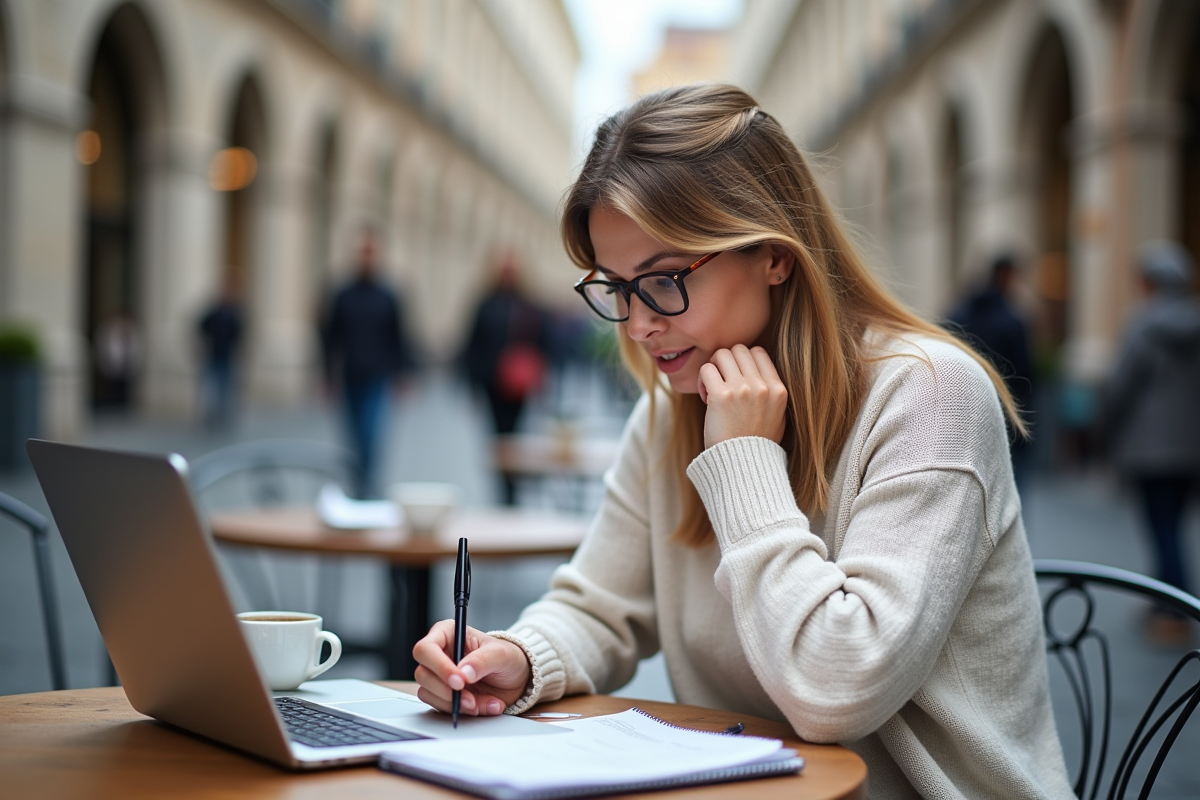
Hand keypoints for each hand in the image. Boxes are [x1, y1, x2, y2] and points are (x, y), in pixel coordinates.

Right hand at [412, 621, 530, 716]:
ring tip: (482, 702)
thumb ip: (483, 660)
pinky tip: (483, 706)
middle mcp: (439, 654)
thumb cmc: (507, 658)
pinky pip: (441, 707)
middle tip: (470, 699)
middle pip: (422, 674)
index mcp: (448, 634)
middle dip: (447, 691)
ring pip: (429, 694)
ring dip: (456, 704)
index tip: (459, 682)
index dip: (438, 666)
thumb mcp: (501, 654)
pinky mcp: (443, 695)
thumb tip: (464, 672)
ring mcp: (439, 676)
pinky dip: (463, 711)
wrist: (516, 680)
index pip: (426, 648)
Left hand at [697, 344, 787, 448]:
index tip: (736, 378)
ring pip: (721, 354)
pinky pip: (706, 369)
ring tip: (712, 389)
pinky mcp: (721, 397)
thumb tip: (757, 372)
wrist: (743, 469)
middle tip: (721, 382)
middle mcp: (762, 386)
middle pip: (738, 349)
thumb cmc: (756, 445)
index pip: (758, 352)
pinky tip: (706, 398)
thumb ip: (770, 393)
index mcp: (778, 389)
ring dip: (713, 368)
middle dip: (726, 362)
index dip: (742, 361)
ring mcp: (742, 390)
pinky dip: (702, 380)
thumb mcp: (777, 417)